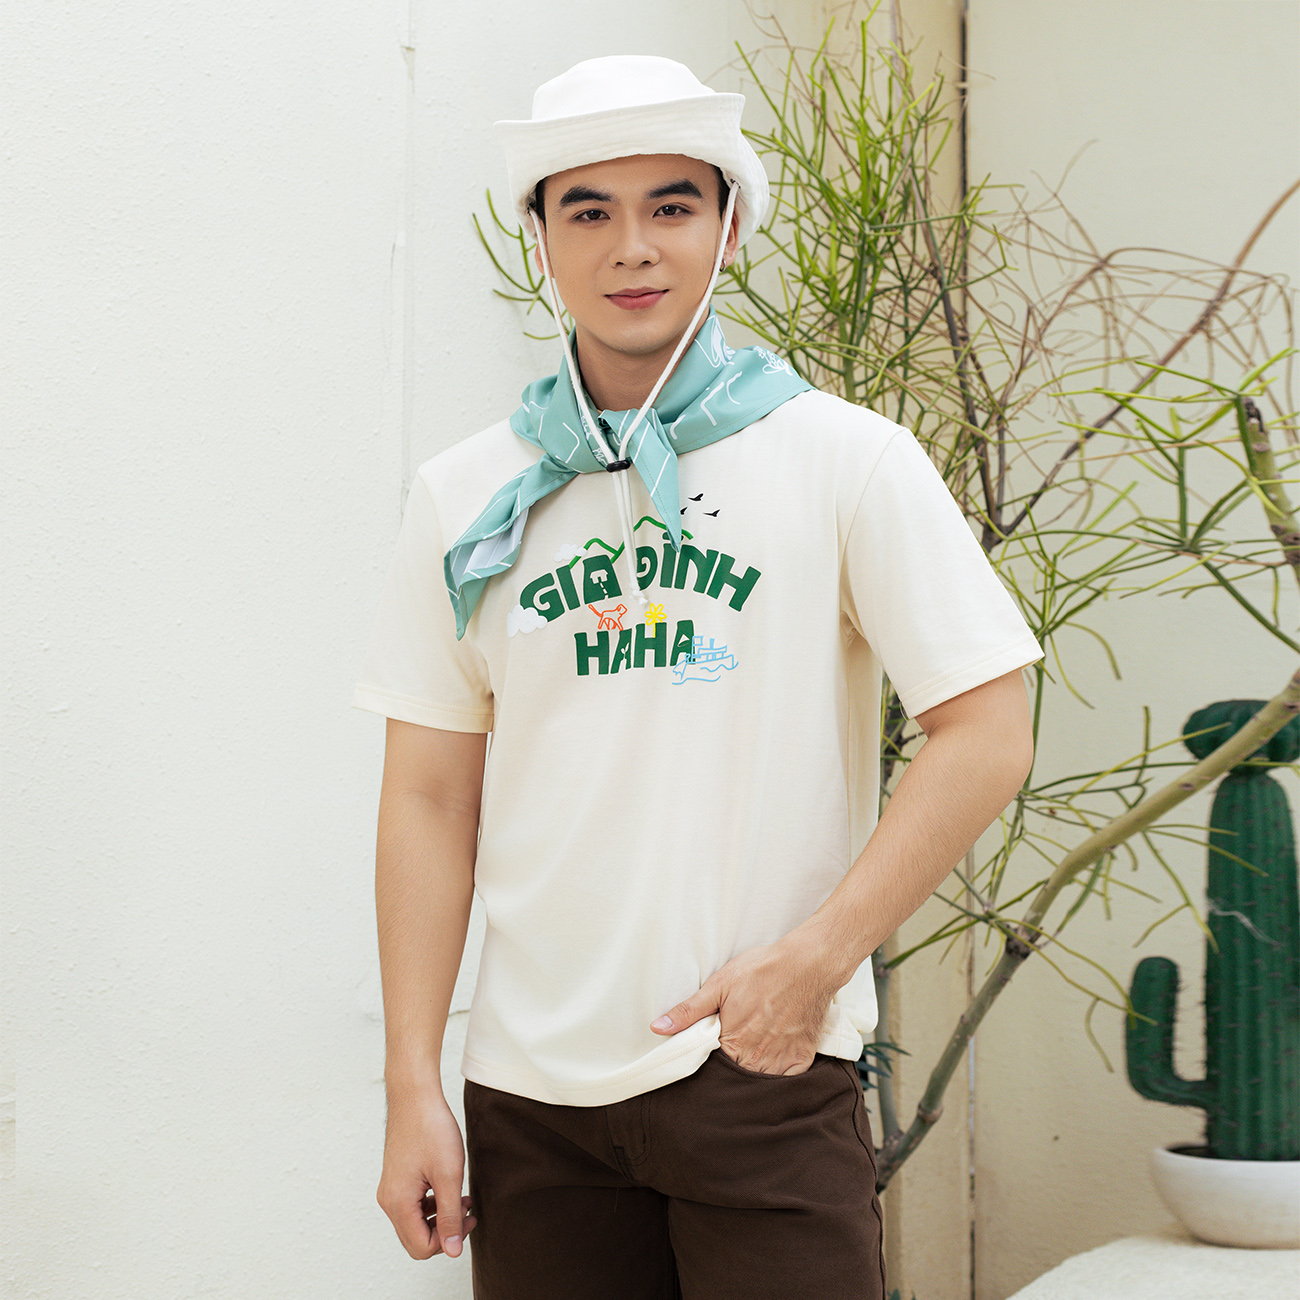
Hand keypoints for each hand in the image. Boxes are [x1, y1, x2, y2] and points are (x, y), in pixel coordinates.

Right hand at [377, 1085, 477, 1259]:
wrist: (415, 1096)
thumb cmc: (431, 1128)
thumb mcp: (448, 1175)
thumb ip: (451, 1216)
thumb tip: (452, 1251)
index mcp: (398, 1203)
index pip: (422, 1248)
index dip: (449, 1240)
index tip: (469, 1218)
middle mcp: (388, 1201)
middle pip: (416, 1240)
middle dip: (444, 1232)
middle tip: (467, 1211)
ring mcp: (390, 1189)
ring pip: (414, 1224)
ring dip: (439, 1219)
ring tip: (461, 1199)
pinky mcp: (396, 1179)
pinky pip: (412, 1207)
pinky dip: (431, 1206)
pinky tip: (448, 1189)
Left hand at [648, 936, 837, 1075]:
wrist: (808, 964)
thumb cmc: (762, 970)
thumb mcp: (719, 985)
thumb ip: (689, 1011)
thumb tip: (657, 1028)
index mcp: (732, 1042)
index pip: (712, 1069)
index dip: (710, 1062)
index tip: (713, 1050)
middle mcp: (757, 1058)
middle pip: (737, 1076)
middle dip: (732, 1068)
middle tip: (736, 1045)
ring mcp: (781, 1060)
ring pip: (761, 1080)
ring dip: (754, 1071)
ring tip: (753, 1049)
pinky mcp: (802, 1057)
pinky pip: (787, 1079)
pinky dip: (779, 1073)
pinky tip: (774, 1054)